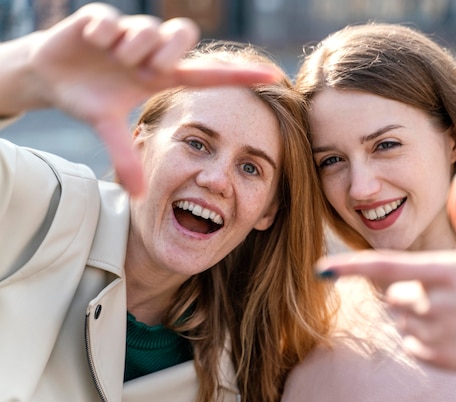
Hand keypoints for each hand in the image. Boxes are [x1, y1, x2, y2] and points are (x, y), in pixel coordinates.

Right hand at [12, 3, 278, 194]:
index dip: (239, 76)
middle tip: (142, 71)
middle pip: (182, 35)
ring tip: (112, 60)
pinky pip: (112, 21)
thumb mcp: (107, 127)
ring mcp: (128, 32)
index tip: (273, 76)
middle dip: (165, 53)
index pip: (207, 74)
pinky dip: (102, 35)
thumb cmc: (89, 98)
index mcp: (161, 77)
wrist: (49, 75)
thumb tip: (138, 196)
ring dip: (129, 49)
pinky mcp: (101, 18)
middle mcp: (152, 52)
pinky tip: (93, 43)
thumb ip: (126, 156)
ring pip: (148, 29)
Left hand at [316, 169, 455, 380]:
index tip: (320, 268)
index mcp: (444, 273)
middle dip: (408, 289)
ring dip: (413, 313)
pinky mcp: (436, 359)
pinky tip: (451, 330)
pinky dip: (421, 336)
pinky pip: (408, 342)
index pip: (385, 268)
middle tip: (444, 290)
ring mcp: (436, 335)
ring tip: (451, 310)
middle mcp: (436, 305)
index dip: (350, 267)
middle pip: (391, 294)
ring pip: (398, 319)